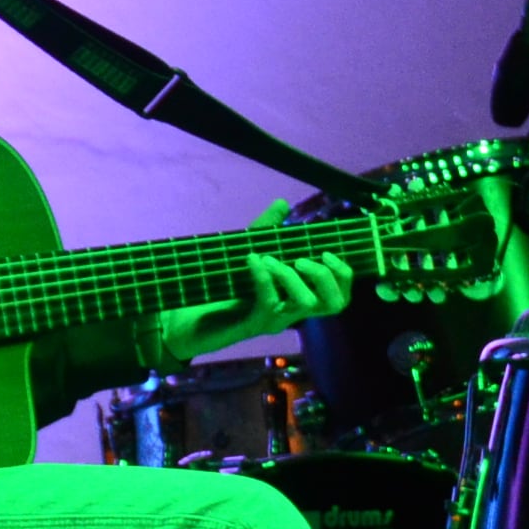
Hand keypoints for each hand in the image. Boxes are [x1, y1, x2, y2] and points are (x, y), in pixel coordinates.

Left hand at [155, 202, 356, 365]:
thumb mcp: (247, 253)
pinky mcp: (253, 324)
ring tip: (270, 258)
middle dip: (327, 276)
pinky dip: (264, 277)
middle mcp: (292, 313)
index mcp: (297, 298)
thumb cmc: (220, 288)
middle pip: (334, 304)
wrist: (185, 320)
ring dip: (291, 275)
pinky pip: (269, 302)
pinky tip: (252, 259)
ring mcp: (274, 321)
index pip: (339, 295)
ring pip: (305, 303)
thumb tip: (282, 204)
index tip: (328, 251)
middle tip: (303, 258)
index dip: (343, 275)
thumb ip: (267, 231)